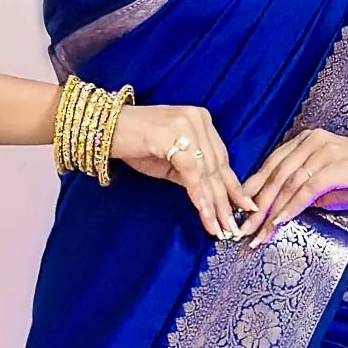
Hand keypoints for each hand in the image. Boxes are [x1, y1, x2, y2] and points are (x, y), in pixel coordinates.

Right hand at [109, 100, 256, 239]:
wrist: (103, 128)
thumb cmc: (134, 144)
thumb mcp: (170, 160)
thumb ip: (193, 174)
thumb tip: (214, 199)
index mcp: (201, 120)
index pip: (221, 159)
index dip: (233, 186)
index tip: (244, 208)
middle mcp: (198, 119)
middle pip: (216, 167)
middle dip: (225, 201)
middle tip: (232, 227)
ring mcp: (186, 125)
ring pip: (206, 172)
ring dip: (213, 204)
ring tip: (219, 228)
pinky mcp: (172, 136)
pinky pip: (191, 173)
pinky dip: (199, 196)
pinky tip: (204, 214)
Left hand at [235, 128, 347, 243]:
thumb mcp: (328, 184)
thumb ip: (304, 190)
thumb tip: (277, 208)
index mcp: (306, 140)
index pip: (272, 165)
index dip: (254, 190)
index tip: (240, 212)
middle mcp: (312, 141)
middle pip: (276, 175)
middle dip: (257, 205)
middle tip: (243, 228)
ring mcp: (326, 151)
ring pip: (289, 182)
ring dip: (272, 211)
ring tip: (259, 232)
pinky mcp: (338, 165)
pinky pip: (309, 188)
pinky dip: (293, 205)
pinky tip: (281, 221)